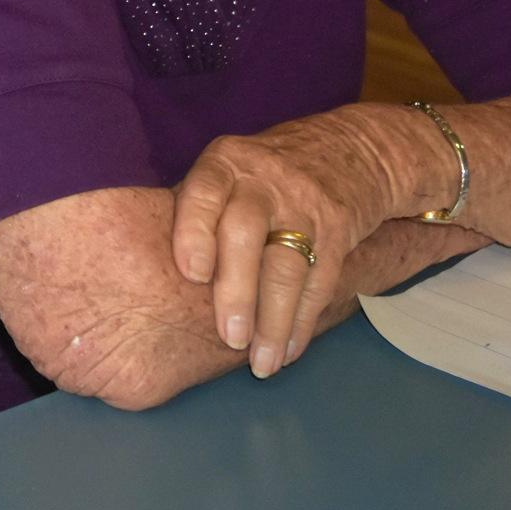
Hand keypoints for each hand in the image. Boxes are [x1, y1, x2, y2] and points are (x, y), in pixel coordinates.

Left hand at [169, 111, 402, 378]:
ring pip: (288, 266)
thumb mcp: (231, 169)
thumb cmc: (265, 173)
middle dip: (237, 290)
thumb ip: (202, 210)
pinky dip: (304, 321)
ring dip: (274, 321)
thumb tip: (158, 278)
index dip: (195, 232)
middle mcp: (263, 180)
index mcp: (225, 163)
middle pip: (246, 234)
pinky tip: (289, 350)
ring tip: (263, 363)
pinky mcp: (339, 228)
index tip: (192, 275)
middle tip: (229, 339)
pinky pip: (321, 280)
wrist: (353, 147)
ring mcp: (304, 203)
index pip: (205, 193)